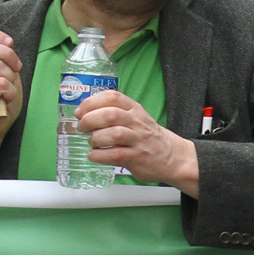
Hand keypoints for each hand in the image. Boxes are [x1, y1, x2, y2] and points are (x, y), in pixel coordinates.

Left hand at [76, 90, 199, 191]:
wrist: (173, 157)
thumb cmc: (148, 137)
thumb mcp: (136, 118)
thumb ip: (115, 113)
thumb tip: (83, 114)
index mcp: (134, 109)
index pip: (112, 97)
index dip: (92, 102)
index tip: (80, 111)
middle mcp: (136, 122)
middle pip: (110, 114)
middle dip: (89, 120)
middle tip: (82, 128)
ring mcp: (138, 140)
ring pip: (113, 134)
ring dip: (95, 138)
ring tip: (92, 143)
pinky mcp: (136, 158)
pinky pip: (114, 155)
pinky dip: (99, 155)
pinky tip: (94, 155)